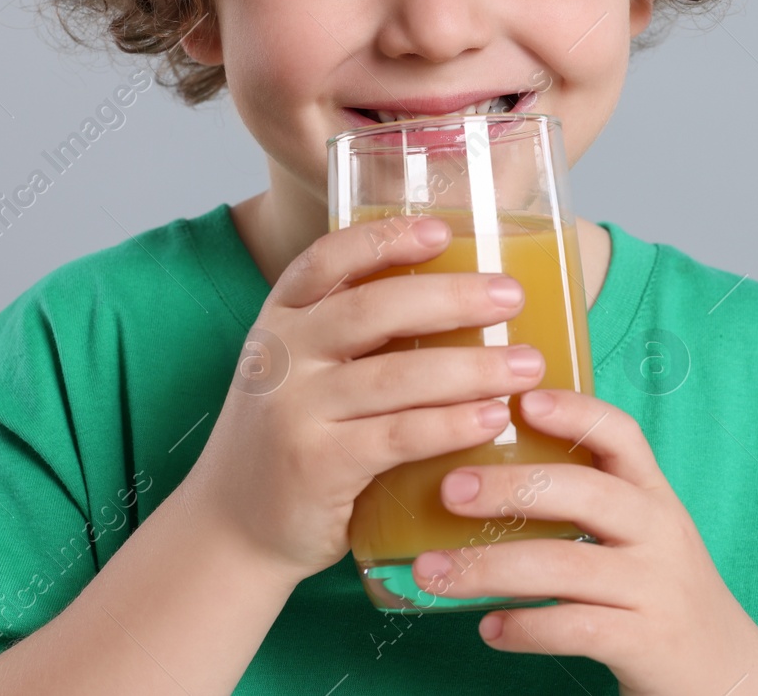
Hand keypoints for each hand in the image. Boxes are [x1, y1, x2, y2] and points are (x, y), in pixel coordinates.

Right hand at [179, 214, 548, 582]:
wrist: (230, 528)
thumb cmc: (291, 439)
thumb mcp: (301, 372)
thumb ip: (354, 338)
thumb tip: (461, 299)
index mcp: (281, 319)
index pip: (328, 258)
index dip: (385, 238)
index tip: (444, 230)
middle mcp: (282, 356)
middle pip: (373, 308)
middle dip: (452, 297)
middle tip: (512, 297)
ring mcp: (294, 411)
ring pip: (396, 375)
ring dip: (472, 367)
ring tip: (527, 365)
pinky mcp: (316, 465)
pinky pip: (398, 436)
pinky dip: (451, 424)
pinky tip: (492, 418)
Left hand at [408, 388, 757, 695]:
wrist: (723, 673)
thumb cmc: (656, 590)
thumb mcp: (638, 534)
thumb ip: (584, 499)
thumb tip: (482, 467)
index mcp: (651, 496)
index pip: (621, 436)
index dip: (575, 412)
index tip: (521, 399)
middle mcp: (659, 533)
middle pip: (586, 493)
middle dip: (511, 487)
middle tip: (449, 489)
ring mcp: (654, 587)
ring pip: (566, 565)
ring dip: (489, 567)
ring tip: (432, 571)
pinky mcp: (646, 641)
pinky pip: (575, 627)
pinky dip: (525, 627)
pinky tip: (488, 627)